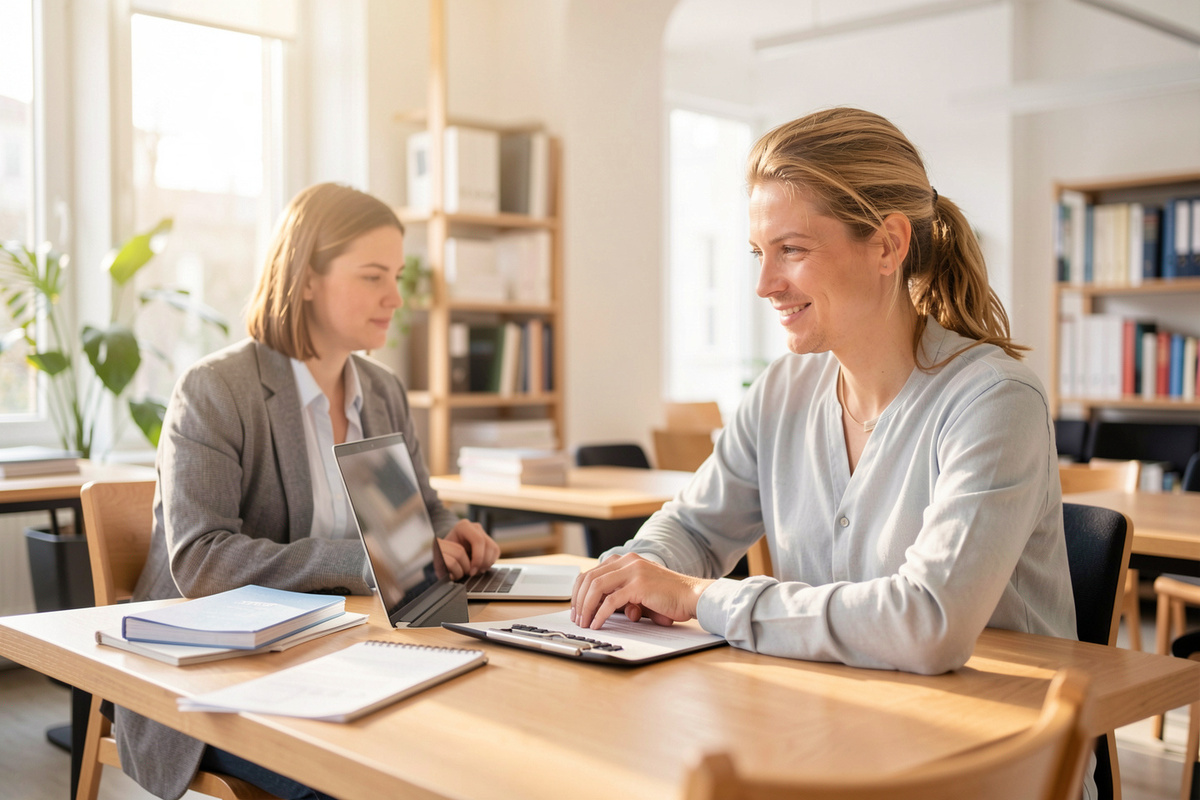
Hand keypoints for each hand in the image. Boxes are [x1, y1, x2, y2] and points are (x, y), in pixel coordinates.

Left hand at [438, 520, 499, 579]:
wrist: (446, 548)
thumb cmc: (443, 552)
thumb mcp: (441, 555)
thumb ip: (446, 561)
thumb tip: (454, 573)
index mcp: (463, 526)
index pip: (478, 540)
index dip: (478, 558)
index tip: (471, 571)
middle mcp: (475, 527)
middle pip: (488, 545)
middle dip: (482, 563)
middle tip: (473, 573)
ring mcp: (483, 533)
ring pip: (494, 549)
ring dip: (487, 563)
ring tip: (476, 571)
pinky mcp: (488, 541)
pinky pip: (496, 552)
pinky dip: (490, 562)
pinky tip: (480, 567)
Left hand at [570, 552, 712, 629]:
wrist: (691, 596)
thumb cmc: (668, 596)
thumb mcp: (639, 590)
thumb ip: (620, 593)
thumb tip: (597, 608)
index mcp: (626, 560)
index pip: (592, 572)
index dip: (579, 591)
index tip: (576, 607)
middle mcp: (627, 561)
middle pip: (590, 578)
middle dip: (579, 600)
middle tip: (577, 618)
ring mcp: (633, 571)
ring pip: (596, 587)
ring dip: (586, 607)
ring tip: (584, 622)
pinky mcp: (639, 585)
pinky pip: (610, 601)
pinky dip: (600, 614)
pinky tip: (597, 624)